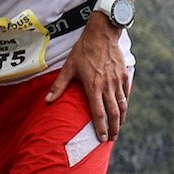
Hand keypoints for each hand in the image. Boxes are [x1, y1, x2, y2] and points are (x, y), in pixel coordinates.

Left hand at [44, 18, 131, 139]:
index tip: (102, 139)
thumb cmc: (83, 50)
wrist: (102, 34)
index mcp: (93, 86)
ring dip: (121, 119)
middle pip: (113, 113)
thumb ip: (59, 85)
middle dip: (113, 128)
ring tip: (118, 128)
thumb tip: (47, 101)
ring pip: (122, 105)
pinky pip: (126, 93)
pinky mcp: (123, 75)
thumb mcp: (69, 67)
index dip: (101, 128)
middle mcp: (107, 86)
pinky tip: (122, 109)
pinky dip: (125, 104)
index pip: (98, 112)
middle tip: (111, 139)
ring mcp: (117, 80)